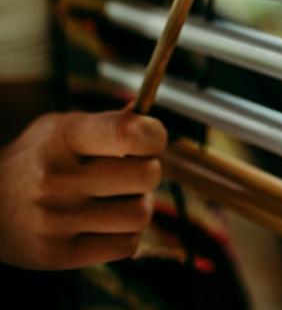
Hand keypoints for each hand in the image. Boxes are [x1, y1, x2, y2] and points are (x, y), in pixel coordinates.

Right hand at [0, 107, 166, 269]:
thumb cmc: (36, 158)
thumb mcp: (62, 127)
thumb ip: (107, 123)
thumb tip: (146, 118)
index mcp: (63, 137)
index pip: (127, 133)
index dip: (154, 135)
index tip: (153, 138)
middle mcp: (58, 179)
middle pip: (145, 175)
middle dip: (149, 169)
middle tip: (135, 168)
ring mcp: (57, 220)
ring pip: (140, 213)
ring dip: (140, 203)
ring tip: (121, 196)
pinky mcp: (58, 255)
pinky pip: (126, 246)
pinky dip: (126, 233)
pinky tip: (108, 221)